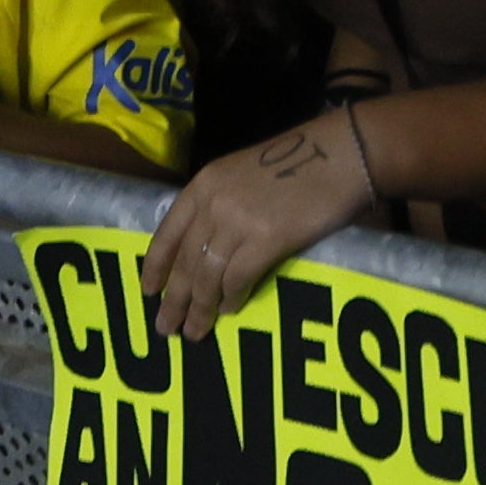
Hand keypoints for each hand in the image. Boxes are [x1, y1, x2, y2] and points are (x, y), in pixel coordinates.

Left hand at [142, 114, 382, 338]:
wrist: (339, 153)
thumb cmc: (295, 161)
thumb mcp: (242, 174)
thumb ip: (219, 205)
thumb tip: (205, 250)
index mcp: (203, 185)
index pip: (166, 233)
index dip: (154, 266)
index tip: (147, 292)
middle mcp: (213, 203)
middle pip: (184, 261)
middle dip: (173, 299)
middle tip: (167, 328)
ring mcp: (238, 221)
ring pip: (207, 276)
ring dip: (200, 308)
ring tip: (195, 331)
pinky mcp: (267, 239)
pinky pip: (238, 277)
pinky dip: (231, 298)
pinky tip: (230, 309)